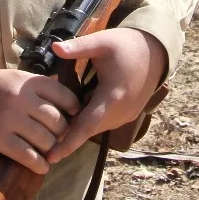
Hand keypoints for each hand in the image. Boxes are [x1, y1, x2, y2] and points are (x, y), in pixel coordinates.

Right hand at [0, 69, 79, 174]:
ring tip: (50, 154)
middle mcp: (21, 98)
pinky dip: (38, 164)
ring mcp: (10, 118)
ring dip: (50, 150)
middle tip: (59, 140)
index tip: (73, 117)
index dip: (73, 109)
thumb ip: (31, 88)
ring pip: (45, 140)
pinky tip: (41, 167)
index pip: (63, 95)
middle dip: (62, 134)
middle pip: (57, 121)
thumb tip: (56, 104)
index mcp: (26, 80)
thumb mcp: (8, 79)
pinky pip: (27, 155)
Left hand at [46, 28, 166, 163]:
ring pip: (98, 127)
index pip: (87, 126)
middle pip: (90, 129)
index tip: (51, 157)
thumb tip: (54, 47)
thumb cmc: (127, 45)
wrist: (155, 51)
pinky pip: (106, 122)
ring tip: (54, 135)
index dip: (69, 142)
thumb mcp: (102, 42)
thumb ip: (78, 47)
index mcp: (113, 97)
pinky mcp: (129, 114)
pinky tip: (75, 118)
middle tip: (43, 145)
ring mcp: (127, 115)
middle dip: (68, 138)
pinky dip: (91, 123)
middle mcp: (122, 111)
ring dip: (79, 130)